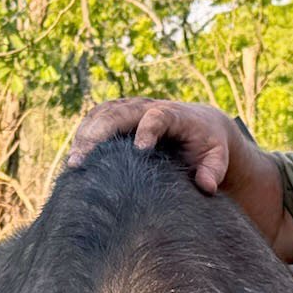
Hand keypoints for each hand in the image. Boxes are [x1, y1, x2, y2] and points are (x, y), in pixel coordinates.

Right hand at [65, 99, 242, 192]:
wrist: (200, 125)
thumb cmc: (208, 145)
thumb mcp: (217, 157)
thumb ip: (214, 170)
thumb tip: (206, 186)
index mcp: (174, 115)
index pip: (157, 116)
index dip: (147, 130)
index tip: (140, 151)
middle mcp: (148, 107)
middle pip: (118, 112)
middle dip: (99, 135)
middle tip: (82, 162)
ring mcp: (131, 109)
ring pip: (102, 114)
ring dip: (85, 135)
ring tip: (74, 164)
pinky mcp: (119, 115)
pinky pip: (96, 119)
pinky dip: (84, 135)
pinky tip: (76, 159)